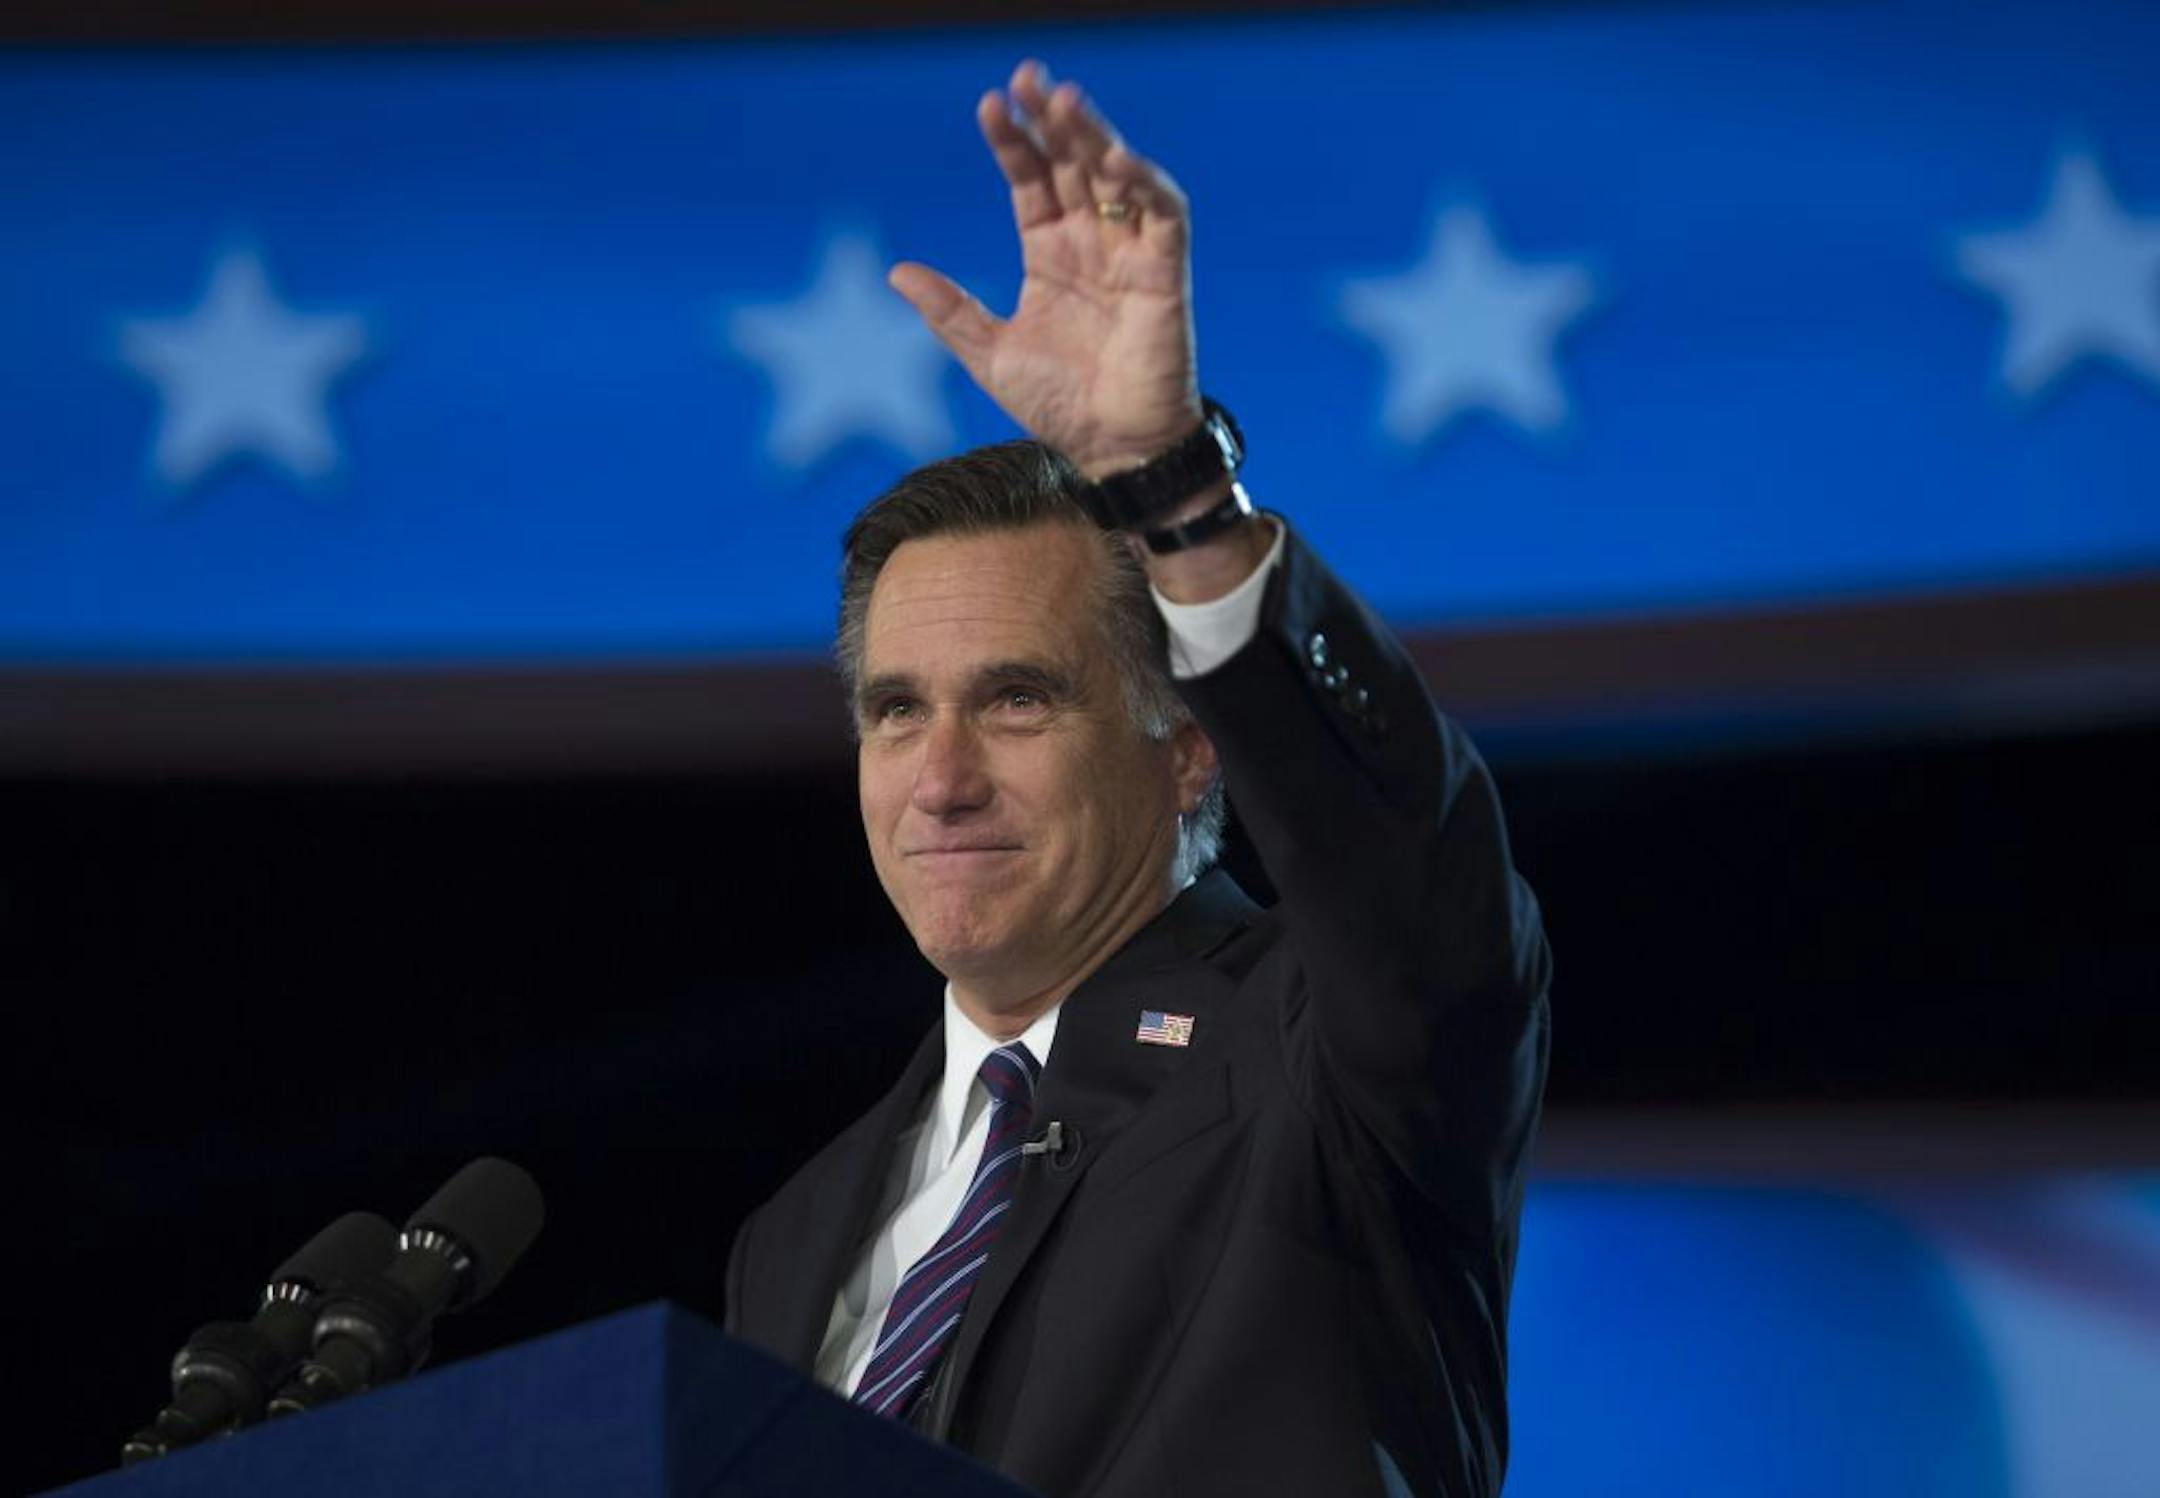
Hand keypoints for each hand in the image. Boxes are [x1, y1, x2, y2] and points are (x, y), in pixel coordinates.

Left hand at [888, 60, 1201, 479]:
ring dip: (1095, 136)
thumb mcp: (989, 355)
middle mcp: (1091, 244)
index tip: (989, 105)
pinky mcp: (1166, 273)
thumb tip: (895, 272)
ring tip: (1065, 102)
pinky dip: (1144, 181)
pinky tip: (1114, 158)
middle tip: (1028, 77)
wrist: (1112, 451)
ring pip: (1117, 176)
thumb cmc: (1059, 406)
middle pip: (1072, 164)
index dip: (1013, 143)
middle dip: (1053, 119)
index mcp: (1050, 255)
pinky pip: (1163, 213)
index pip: (1030, 181)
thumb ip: (949, 311)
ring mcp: (1130, 255)